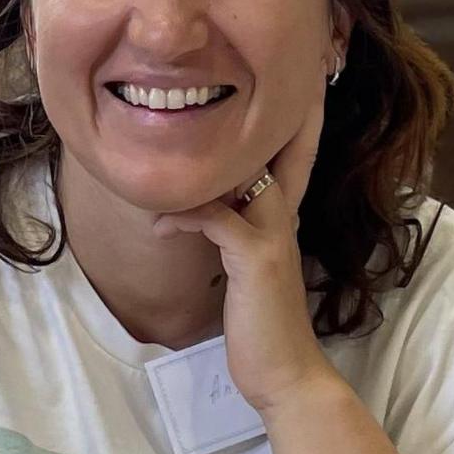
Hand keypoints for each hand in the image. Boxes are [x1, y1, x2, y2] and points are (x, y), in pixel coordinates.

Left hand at [150, 83, 344, 413]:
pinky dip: (184, 215)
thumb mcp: (248, 273)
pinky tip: (161, 227)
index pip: (290, 156)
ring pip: (244, 175)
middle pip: (277, 147)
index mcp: (280, 220)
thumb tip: (205, 214)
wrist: (285, 376)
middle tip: (227, 77)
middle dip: (260, 115)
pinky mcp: (257, 260)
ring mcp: (273, 237)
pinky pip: (216, 218)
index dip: (292, 120)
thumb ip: (235, 237)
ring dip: (201, 166)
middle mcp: (283, 219)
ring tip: (163, 164)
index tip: (287, 87)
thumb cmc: (261, 328)